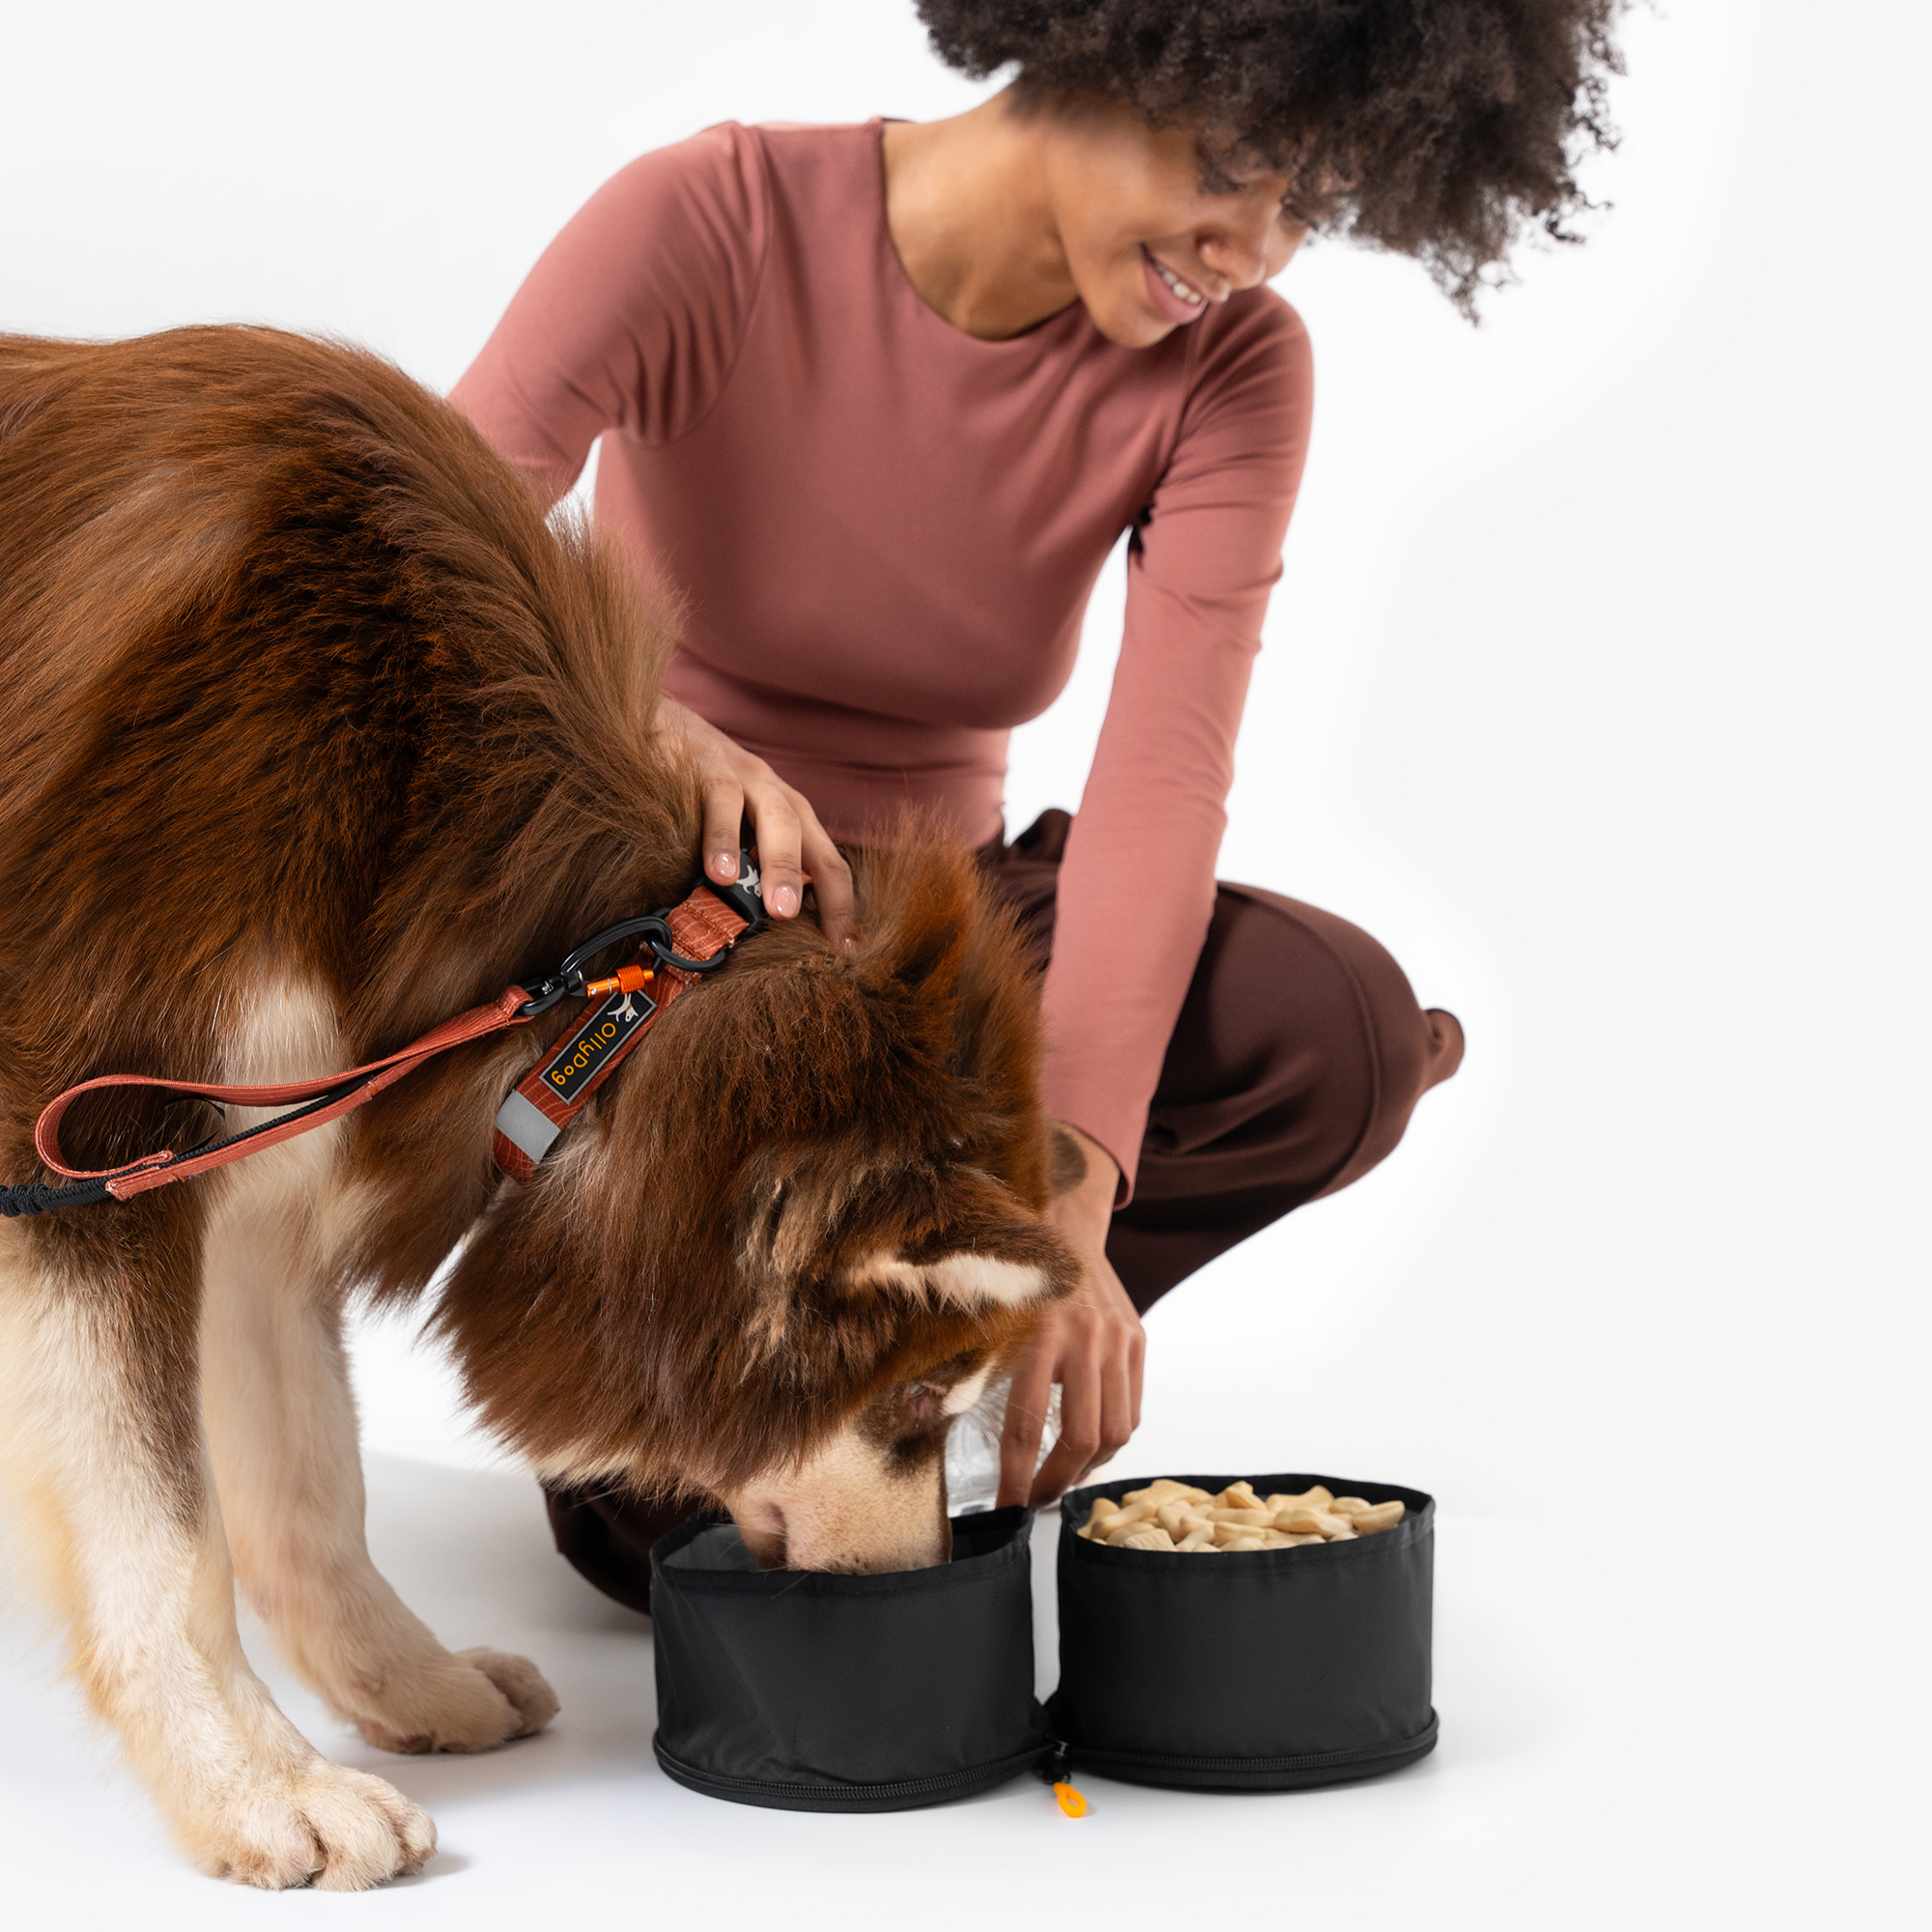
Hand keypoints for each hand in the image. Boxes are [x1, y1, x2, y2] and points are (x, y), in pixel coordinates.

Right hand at [653, 697, 854, 947]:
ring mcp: (744, 775)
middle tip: (824, 937)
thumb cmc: (698, 788)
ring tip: (775, 910)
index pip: (828, 862)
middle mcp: (774, 793)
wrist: (659, 722)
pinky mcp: (708, 763)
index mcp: (789, 815)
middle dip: (822, 889)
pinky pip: (720, 799)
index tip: (847, 950)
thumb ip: (745, 870)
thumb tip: (751, 937)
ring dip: (780, 865)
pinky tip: (719, 871)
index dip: (841, 906)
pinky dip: (722, 837)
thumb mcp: (731, 827)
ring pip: (774, 817)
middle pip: (810, 840)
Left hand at [997, 1123, 1144, 1508]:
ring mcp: (1118, 1340)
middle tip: (1034, 1501)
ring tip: (1062, 1480)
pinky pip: (1132, 1409)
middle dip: (1055, 1482)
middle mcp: (1086, 1337)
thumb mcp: (989, 1322)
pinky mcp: (1137, 1340)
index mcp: (1038, 1334)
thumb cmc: (1015, 1277)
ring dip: (1087, 1468)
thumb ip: (972, 1370)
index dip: (1016, 1476)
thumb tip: (935, 1422)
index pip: (1027, 1425)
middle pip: (1080, 1437)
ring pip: (1115, 1431)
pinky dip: (1111, 1438)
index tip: (1006, 1508)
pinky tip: (1088, 1448)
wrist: (1063, 1223)